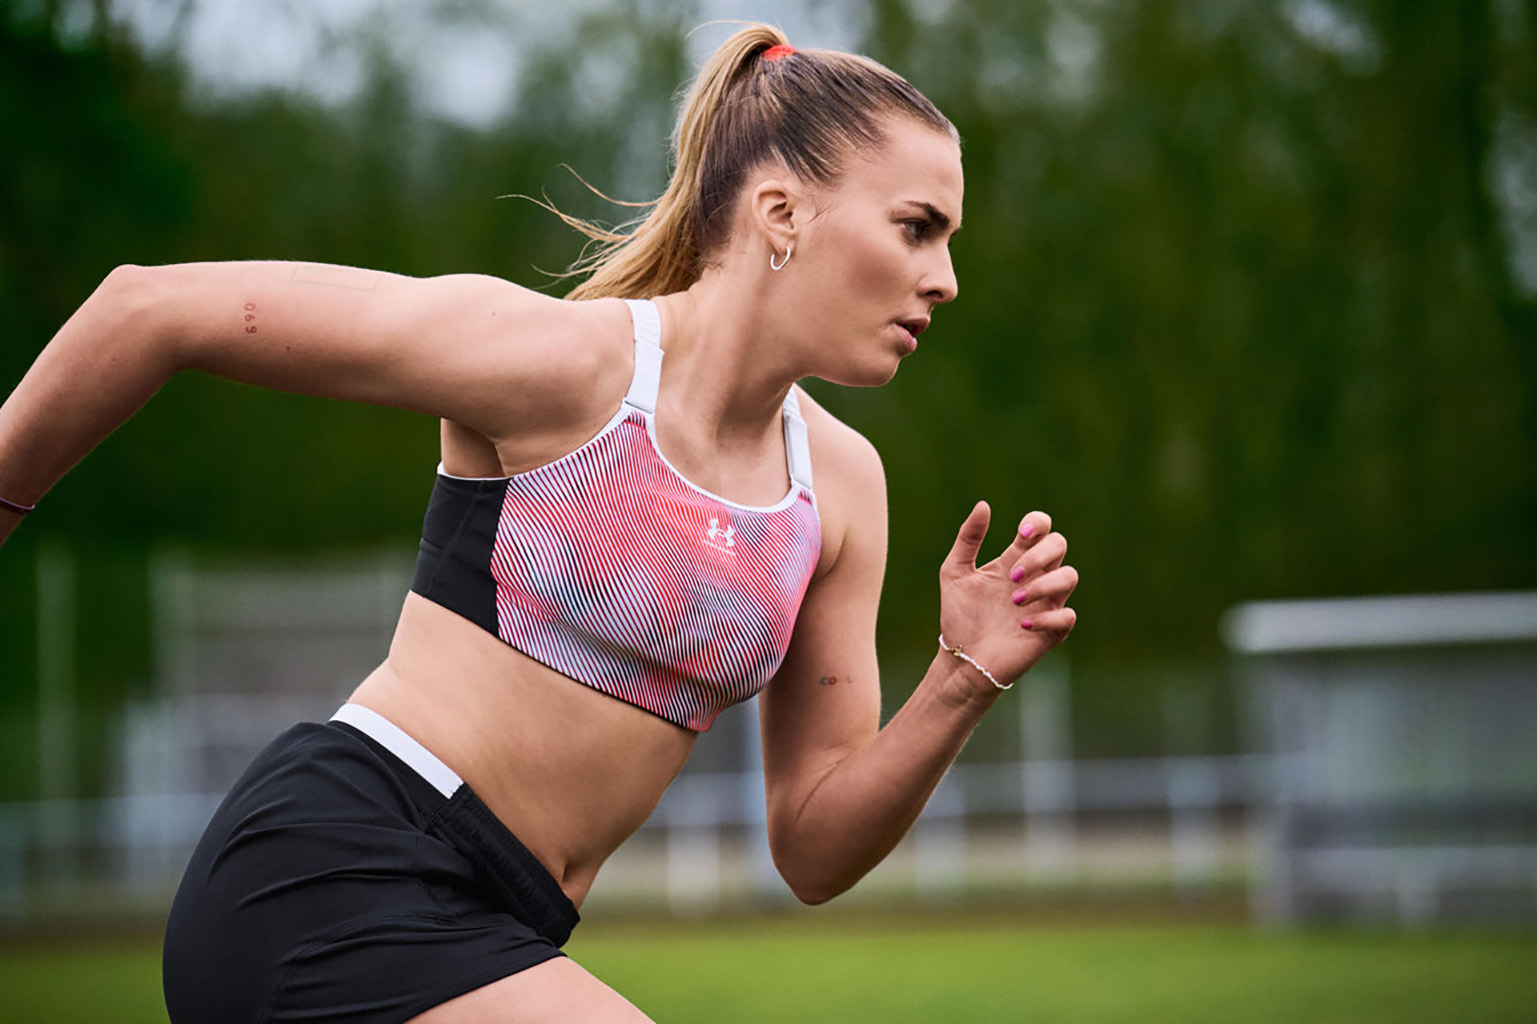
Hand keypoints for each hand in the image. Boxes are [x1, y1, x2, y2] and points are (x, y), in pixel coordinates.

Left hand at [938, 501, 1077, 689]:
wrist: (962, 659)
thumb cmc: (959, 615)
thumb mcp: (955, 572)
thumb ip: (968, 539)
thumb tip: (983, 505)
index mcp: (1015, 559)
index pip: (1042, 529)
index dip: (1039, 523)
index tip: (1021, 534)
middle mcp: (1035, 577)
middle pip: (1060, 545)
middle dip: (1039, 555)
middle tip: (1011, 575)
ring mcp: (1046, 603)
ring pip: (1070, 576)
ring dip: (1044, 584)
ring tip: (1014, 601)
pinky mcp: (1052, 631)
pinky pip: (1067, 616)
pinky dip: (1047, 617)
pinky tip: (1021, 623)